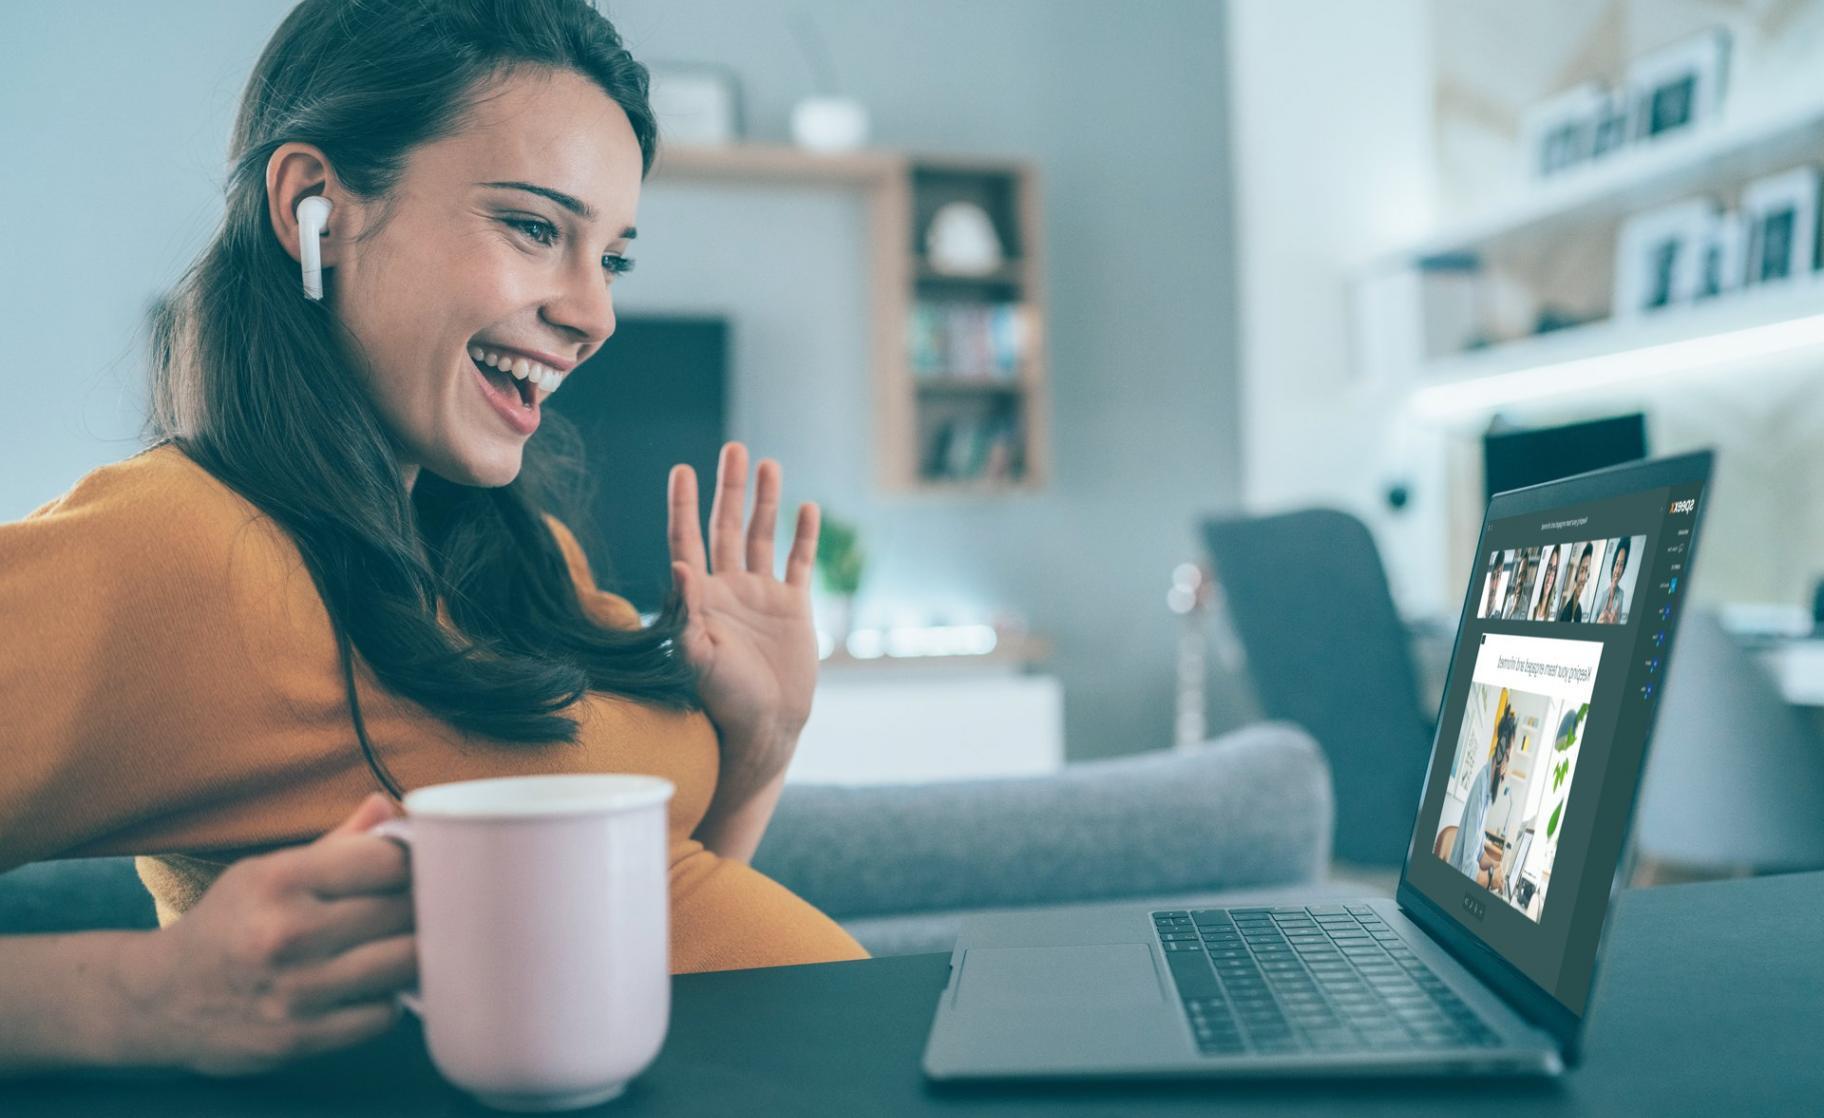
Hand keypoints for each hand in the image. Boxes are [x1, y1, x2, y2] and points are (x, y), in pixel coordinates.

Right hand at [123, 794, 415, 1074]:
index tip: (425, 867)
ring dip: (417, 952)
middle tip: (433, 905)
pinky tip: (374, 986)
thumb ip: (336, 844)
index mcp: (281, 880)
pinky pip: (383, 1015)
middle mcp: (288, 933)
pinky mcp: (301, 1039)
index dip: (419, 861)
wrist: (157, 1002)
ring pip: (406, 962)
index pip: (389, 861)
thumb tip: (391, 808)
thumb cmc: (225, 925)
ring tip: (407, 942)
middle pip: (405, 909)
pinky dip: (389, 999)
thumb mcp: (265, 872)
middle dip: (428, 905)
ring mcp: (296, 991)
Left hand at [668, 442, 819, 803]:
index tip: (681, 469)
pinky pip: (799, 562)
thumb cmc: (723, 699)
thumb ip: (687, 612)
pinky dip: (803, 536)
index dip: (683, 504)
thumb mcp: (698, 657)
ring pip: (762, 536)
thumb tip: (680, 565)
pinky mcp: (793, 607)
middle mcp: (729, 589)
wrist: (765, 727)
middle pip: (726, 526)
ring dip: (765, 500)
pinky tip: (806, 508)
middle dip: (729, 488)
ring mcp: (762, 595)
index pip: (687, 539)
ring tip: (769, 463)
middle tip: (734, 448)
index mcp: (700, 597)